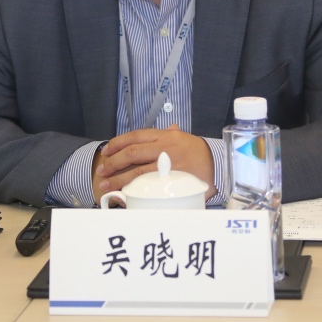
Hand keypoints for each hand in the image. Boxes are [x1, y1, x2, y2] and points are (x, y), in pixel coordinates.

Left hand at [92, 124, 216, 203]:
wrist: (220, 165)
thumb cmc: (199, 153)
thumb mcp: (186, 138)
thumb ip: (174, 133)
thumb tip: (170, 126)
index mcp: (165, 136)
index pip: (135, 136)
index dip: (117, 143)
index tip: (106, 151)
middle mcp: (164, 147)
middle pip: (131, 153)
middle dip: (113, 162)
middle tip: (102, 170)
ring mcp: (167, 165)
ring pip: (136, 171)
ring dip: (117, 179)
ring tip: (106, 185)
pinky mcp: (170, 181)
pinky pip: (147, 185)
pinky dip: (133, 190)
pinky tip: (124, 194)